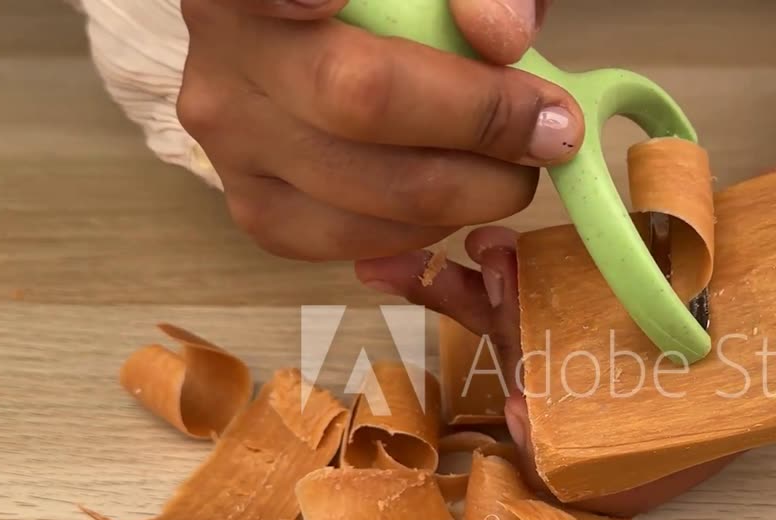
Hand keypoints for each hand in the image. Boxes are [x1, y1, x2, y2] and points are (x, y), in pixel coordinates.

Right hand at [177, 0, 576, 262]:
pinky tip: (463, 192)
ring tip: (518, 164)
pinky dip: (426, 227)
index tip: (360, 5)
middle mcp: (225, 63)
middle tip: (551, 129)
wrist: (344, 48)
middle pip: (357, 101)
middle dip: (479, 125)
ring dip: (470, 192)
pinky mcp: (257, 212)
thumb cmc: (402, 12)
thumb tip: (502, 38)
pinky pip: (350, 241)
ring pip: (364, 194)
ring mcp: (231, 148)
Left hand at [355, 134, 775, 514]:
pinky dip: (504, 270)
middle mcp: (689, 362)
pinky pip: (558, 277)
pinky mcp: (633, 265)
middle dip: (535, 393)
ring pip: (560, 339)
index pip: (675, 453)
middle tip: (501, 383)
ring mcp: (654, 313)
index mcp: (749, 387)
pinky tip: (461, 247)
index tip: (555, 448)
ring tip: (456, 276)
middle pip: (595, 402)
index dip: (612, 469)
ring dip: (496, 320)